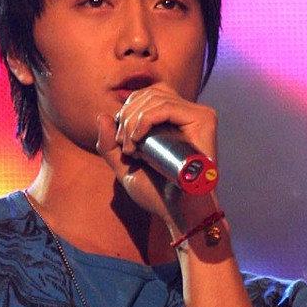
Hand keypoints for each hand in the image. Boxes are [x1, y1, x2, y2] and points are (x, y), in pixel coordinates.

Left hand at [95, 82, 218, 229]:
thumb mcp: (125, 169)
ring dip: (133, 121)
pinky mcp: (204, 120)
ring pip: (157, 98)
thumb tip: (102, 115)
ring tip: (132, 149)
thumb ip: (109, 146)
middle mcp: (186, 115)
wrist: (178, 212)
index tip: (120, 142)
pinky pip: (167, 107)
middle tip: (124, 147)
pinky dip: (146, 119)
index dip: (126, 111)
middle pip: (149, 93)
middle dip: (127, 116)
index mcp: (172, 121)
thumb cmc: (156, 194)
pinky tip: (138, 139)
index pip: (146, 95)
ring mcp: (197, 116)